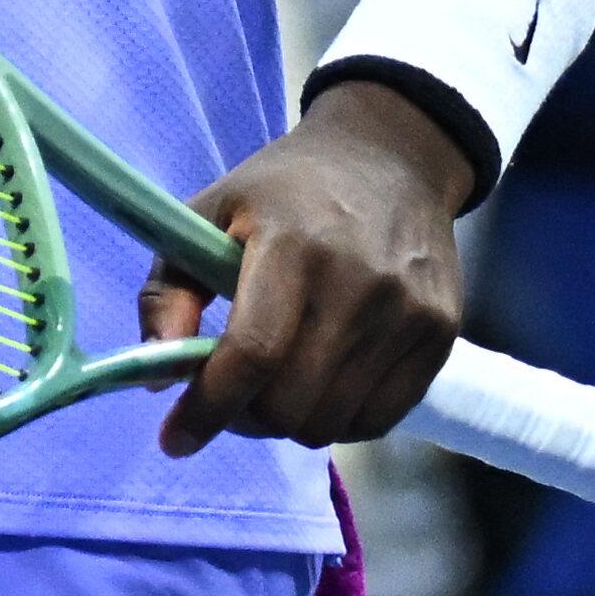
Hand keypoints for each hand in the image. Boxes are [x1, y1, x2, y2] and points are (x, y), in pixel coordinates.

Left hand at [143, 77, 472, 455]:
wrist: (391, 156)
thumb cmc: (286, 189)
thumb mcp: (210, 211)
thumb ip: (168, 289)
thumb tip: (155, 376)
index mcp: (292, 244)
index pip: (252, 353)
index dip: (208, 408)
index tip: (173, 439)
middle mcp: (358, 282)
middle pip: (290, 403)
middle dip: (243, 418)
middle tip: (228, 400)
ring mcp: (407, 312)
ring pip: (332, 422)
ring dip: (288, 424)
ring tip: (273, 388)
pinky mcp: (439, 334)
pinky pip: (378, 420)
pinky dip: (338, 421)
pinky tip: (320, 386)